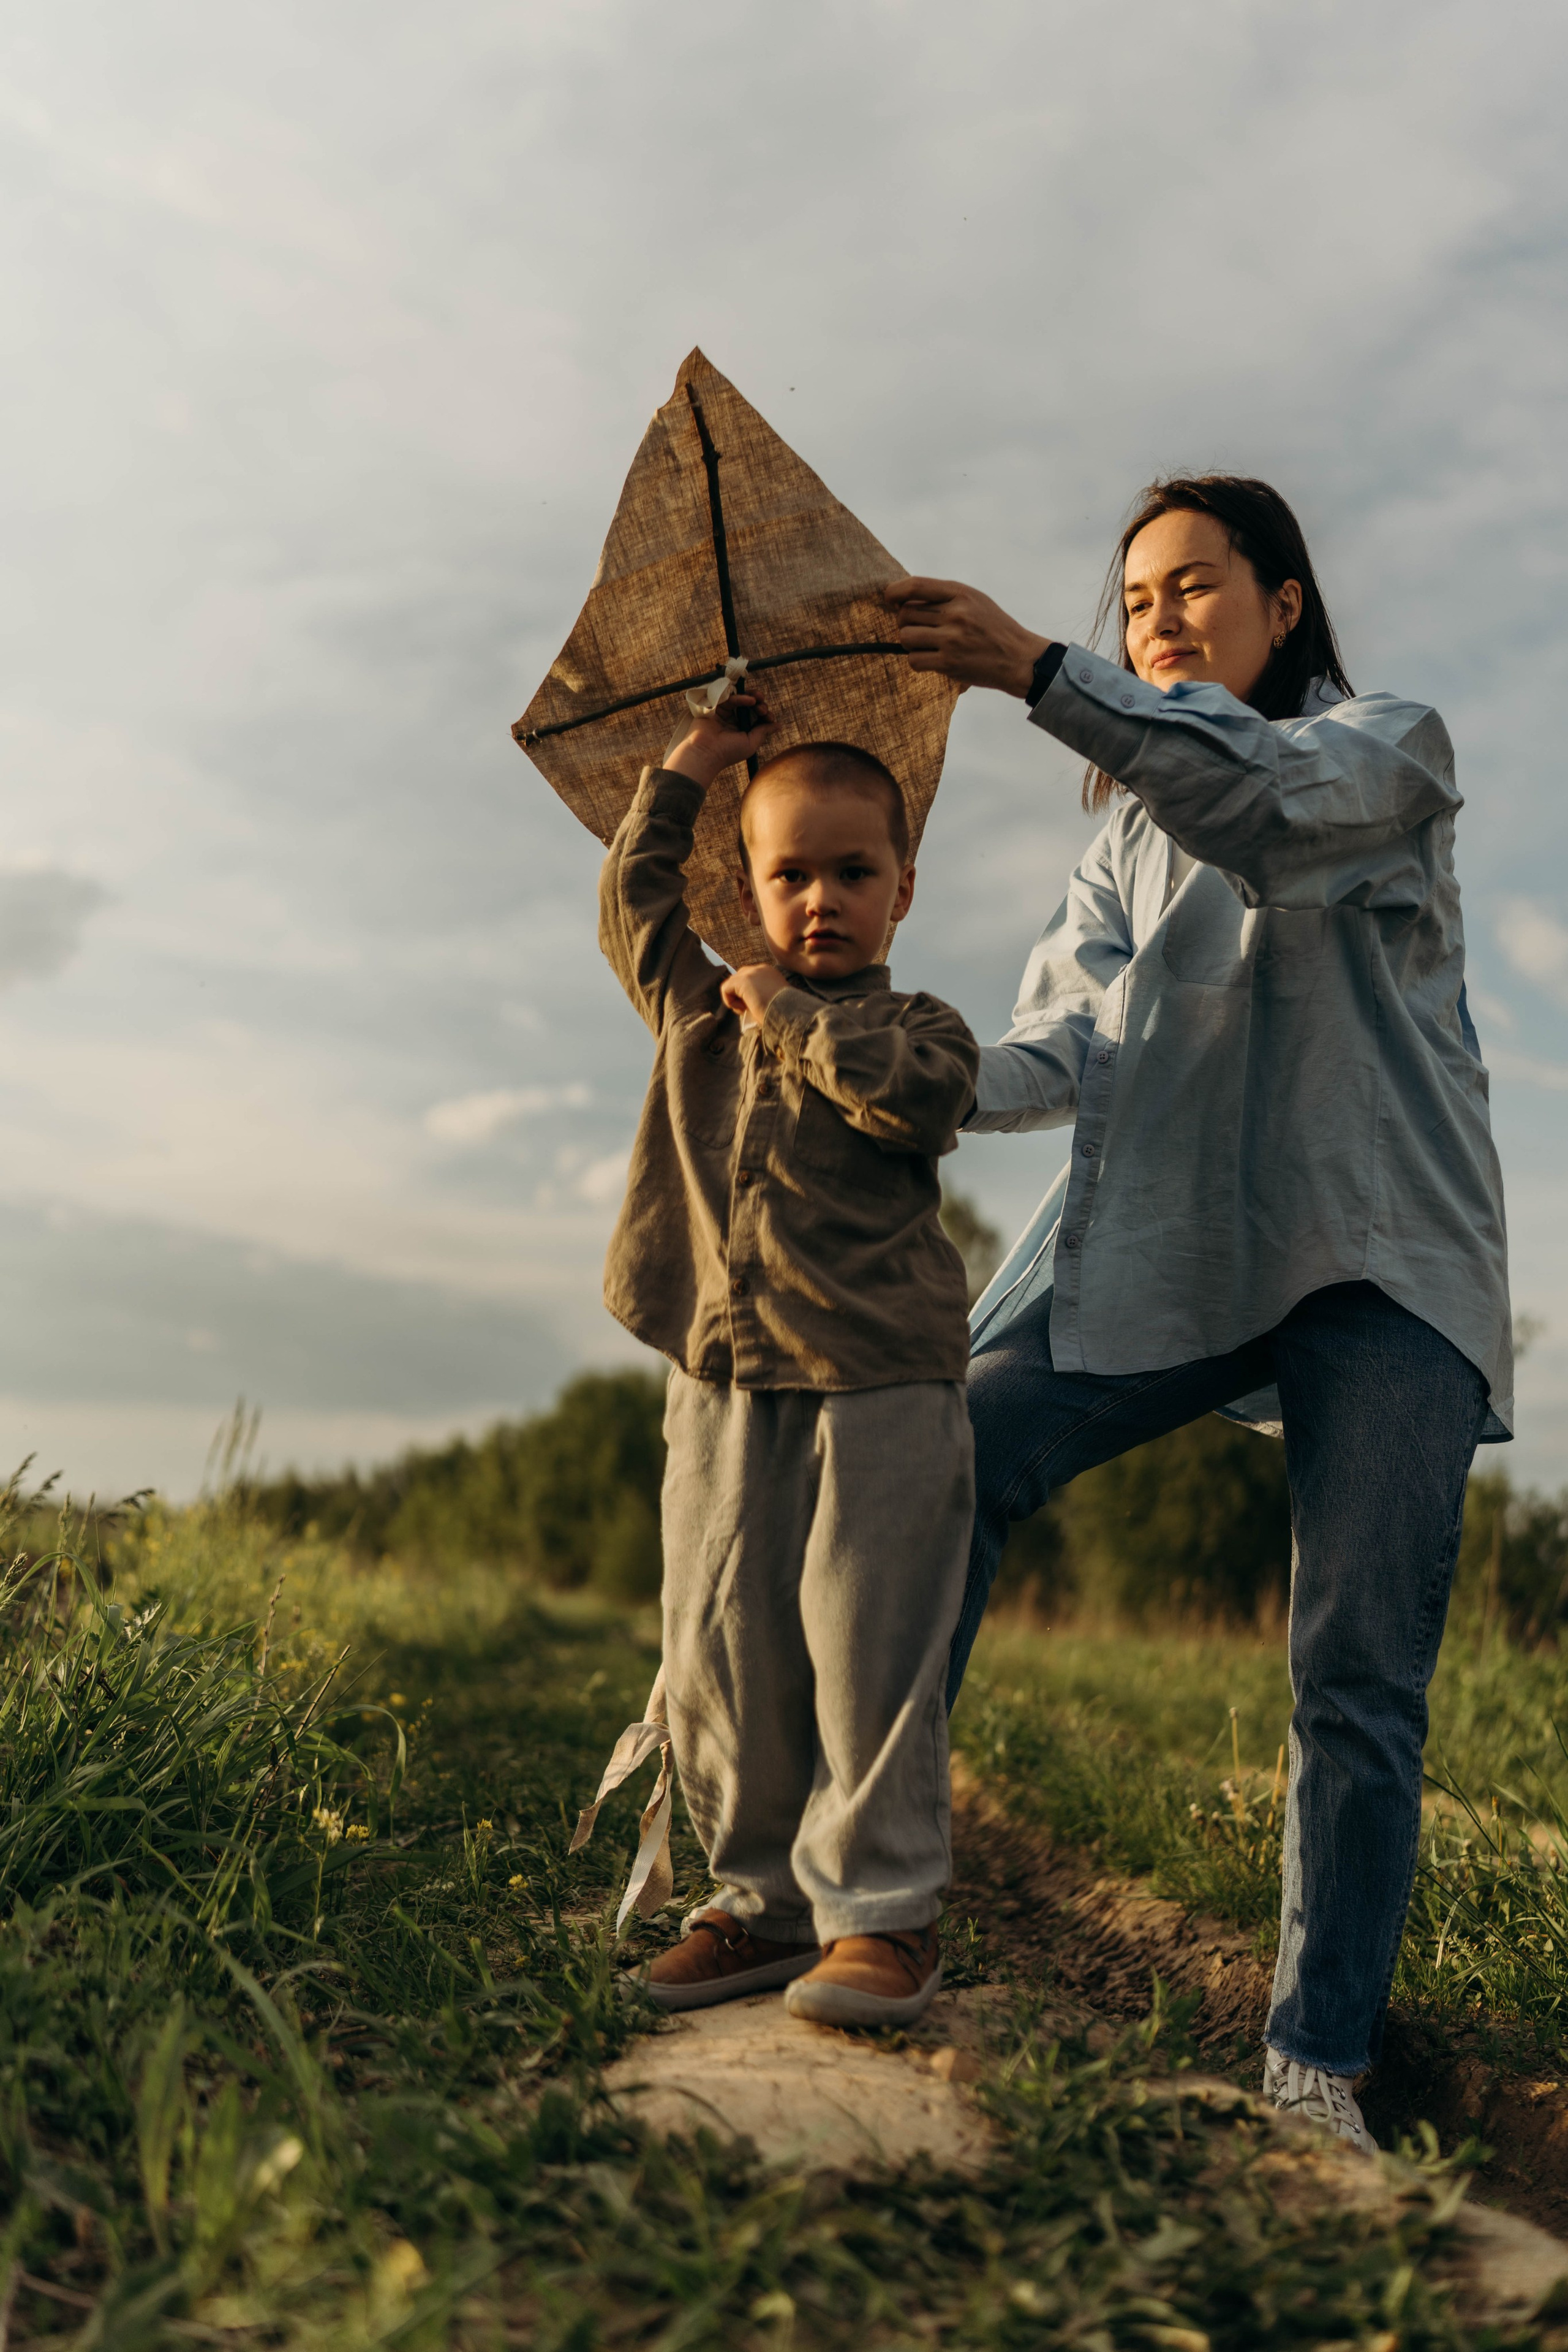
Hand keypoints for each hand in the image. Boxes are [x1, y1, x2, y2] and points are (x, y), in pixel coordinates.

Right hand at [662, 693, 773, 786]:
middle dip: (759, 704)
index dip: (764, 715)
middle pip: (749, 706)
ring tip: (759, 699)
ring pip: (741, 700)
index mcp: (742, 730)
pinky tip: (750, 700)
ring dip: (752, 697)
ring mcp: (725, 713)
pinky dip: (741, 697)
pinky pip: (730, 698)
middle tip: (763, 708)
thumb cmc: (728, 752)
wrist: (706, 752)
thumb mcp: (751, 743)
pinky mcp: (716, 706)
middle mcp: (734, 720)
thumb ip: (763, 732)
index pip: (756, 717)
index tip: (770, 718)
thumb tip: (778, 725)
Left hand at [720, 963, 788, 1021]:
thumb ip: (760, 995)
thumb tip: (746, 1003)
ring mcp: (751, 972)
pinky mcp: (742, 980)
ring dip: (736, 1000)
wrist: (789, 1013)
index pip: (750, 979)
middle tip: (750, 1009)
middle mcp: (760, 969)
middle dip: (740, 995)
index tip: (758, 1006)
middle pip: (738, 979)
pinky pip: (725, 989)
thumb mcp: (773, 1000)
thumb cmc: (784, 1012)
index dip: (748, 995)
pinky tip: (744, 1009)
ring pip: (731, 984)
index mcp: (770, 973)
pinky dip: (730, 1001)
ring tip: (748, 1009)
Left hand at [884, 577, 1052, 697]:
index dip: (895, 591)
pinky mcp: (949, 663)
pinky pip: (914, 660)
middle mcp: (956, 614)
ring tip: (928, 645)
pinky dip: (918, 661)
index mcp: (961, 593)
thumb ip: (945, 596)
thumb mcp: (975, 601)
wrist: (1019, 658)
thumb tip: (903, 600)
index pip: (916, 586)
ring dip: (911, 643)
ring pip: (906, 637)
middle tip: (922, 630)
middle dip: (907, 622)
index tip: (890, 598)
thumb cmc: (994, 628)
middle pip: (906, 614)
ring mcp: (952, 639)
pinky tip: (932, 659)